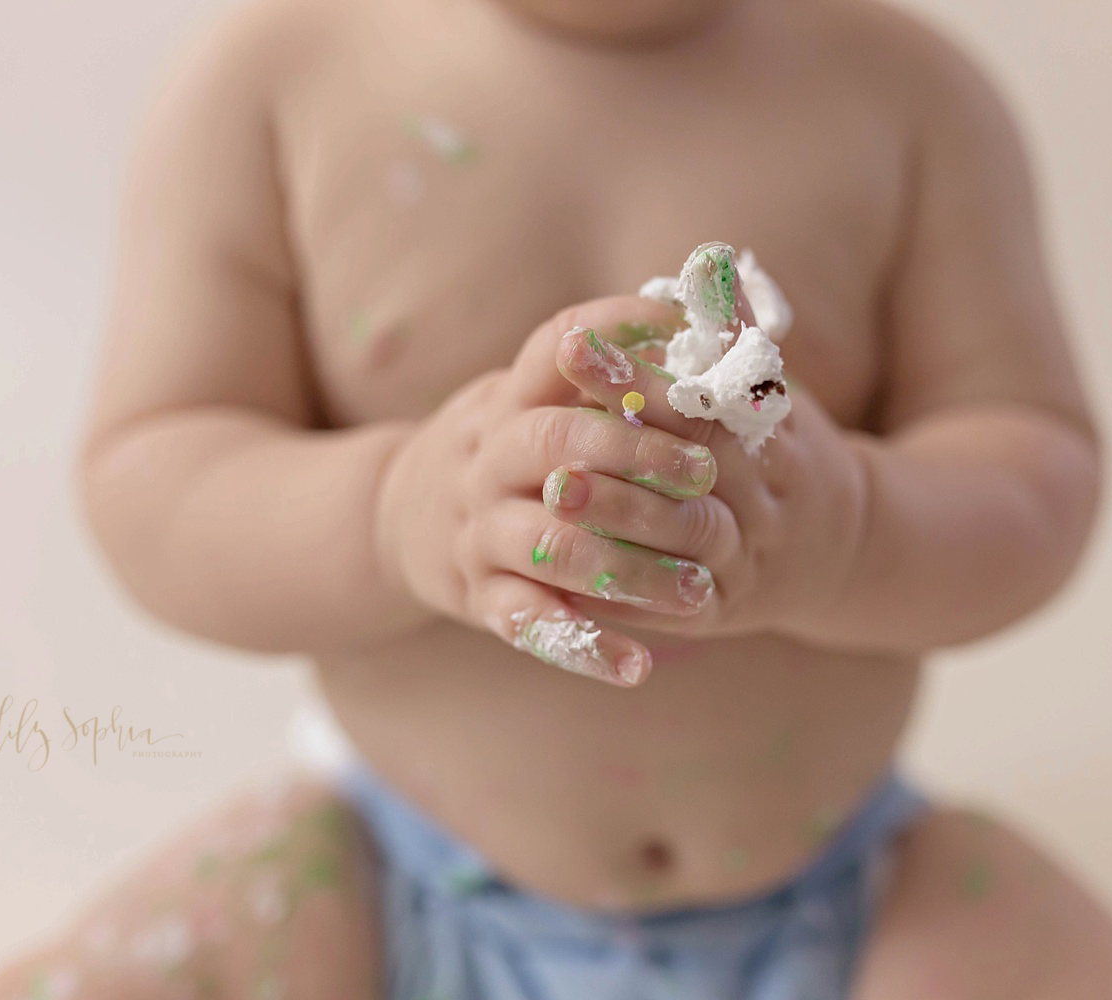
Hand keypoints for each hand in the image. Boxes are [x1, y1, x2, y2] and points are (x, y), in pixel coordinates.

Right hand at [377, 297, 727, 687]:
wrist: (399, 518)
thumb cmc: (507, 450)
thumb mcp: (538, 398)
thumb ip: (609, 373)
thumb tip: (712, 320)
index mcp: (511, 398)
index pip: (557, 345)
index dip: (619, 328)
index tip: (687, 329)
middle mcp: (486, 457)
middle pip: (551, 443)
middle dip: (634, 453)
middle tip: (706, 475)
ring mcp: (478, 530)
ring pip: (551, 545)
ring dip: (630, 566)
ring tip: (698, 587)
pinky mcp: (478, 596)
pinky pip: (529, 623)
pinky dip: (584, 647)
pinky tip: (637, 665)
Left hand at [549, 298, 869, 647]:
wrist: (850, 550)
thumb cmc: (786, 455)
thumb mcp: (778, 392)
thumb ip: (738, 339)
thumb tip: (708, 261)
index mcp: (773, 435)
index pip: (702, 398)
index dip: (637, 375)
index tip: (571, 347)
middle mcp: (766, 497)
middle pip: (694, 470)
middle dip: (619, 453)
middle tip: (546, 439)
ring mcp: (750, 557)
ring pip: (687, 540)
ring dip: (621, 521)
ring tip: (555, 498)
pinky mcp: (727, 609)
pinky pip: (676, 606)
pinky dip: (625, 594)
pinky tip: (567, 579)